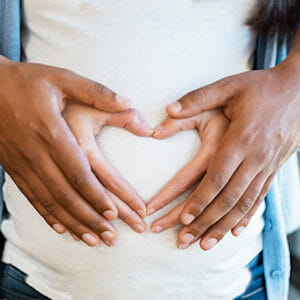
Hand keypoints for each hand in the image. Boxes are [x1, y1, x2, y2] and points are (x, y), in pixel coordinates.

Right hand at [0, 55, 137, 246]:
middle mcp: (37, 154)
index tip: (114, 212)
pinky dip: (49, 216)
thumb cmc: (26, 82)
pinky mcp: (14, 168)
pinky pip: (32, 198)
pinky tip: (62, 229)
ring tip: (93, 240)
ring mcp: (23, 164)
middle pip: (67, 195)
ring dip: (73, 223)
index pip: (78, 173)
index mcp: (53, 132)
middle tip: (111, 236)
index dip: (96, 196)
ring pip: (50, 202)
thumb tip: (127, 101)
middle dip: (90, 218)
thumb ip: (96, 92)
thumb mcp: (62, 78)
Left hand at [162, 61, 299, 249]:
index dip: (199, 200)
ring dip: (223, 227)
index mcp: (240, 139)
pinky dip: (245, 217)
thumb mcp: (228, 87)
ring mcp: (267, 166)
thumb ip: (198, 99)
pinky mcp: (274, 168)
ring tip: (205, 245)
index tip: (182, 218)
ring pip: (243, 204)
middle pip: (227, 198)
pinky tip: (235, 231)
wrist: (299, 90)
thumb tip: (168, 110)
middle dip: (205, 222)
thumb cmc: (261, 87)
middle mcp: (254, 158)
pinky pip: (259, 198)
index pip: (216, 178)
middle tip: (184, 241)